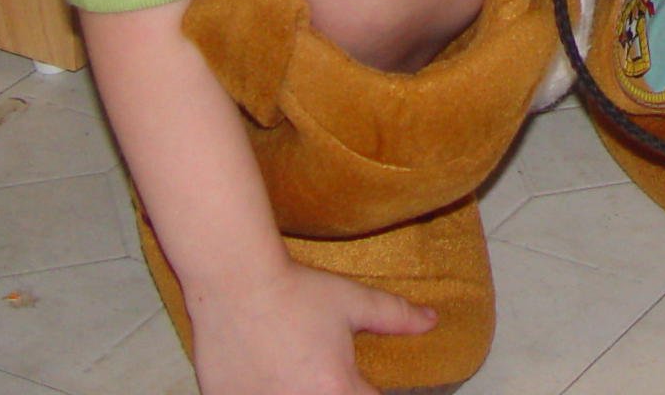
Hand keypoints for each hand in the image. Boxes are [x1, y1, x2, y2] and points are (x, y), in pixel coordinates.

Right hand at [188, 254, 434, 394]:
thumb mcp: (351, 301)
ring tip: (289, 369)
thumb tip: (431, 321)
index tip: (354, 376)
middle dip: (330, 389)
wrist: (233, 280)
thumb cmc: (294, 291)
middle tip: (316, 369)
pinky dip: (261, 392)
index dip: (364, 389)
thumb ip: (395, 317)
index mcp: (337, 390)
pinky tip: (260, 374)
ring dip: (294, 390)